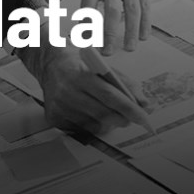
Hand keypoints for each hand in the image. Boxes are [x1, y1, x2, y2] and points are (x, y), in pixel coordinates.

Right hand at [32, 46, 150, 133]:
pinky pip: (81, 129)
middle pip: (103, 114)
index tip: (143, 117)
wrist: (49, 64)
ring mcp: (59, 106)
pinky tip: (90, 114)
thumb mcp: (103, 66)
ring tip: (108, 113)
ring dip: (108, 123)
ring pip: (93, 124)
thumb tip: (144, 104)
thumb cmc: (80, 64)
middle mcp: (67, 91)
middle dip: (122, 119)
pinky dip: (92, 125)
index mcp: (81, 75)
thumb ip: (125, 84)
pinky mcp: (54, 117)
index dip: (129, 108)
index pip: (110, 96)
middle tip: (130, 118)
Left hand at [52, 0, 148, 53]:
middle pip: (112, 13)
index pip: (89, 7)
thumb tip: (45, 1)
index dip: (88, 26)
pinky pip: (145, 2)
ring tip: (128, 49)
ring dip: (131, 31)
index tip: (86, 41)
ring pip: (132, 10)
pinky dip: (145, 20)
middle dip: (110, 35)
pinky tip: (143, 35)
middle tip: (108, 53)